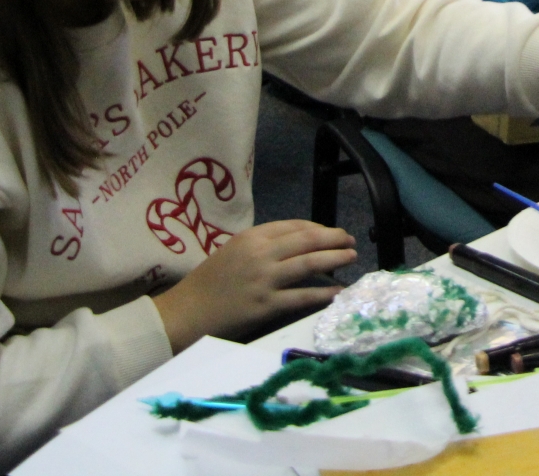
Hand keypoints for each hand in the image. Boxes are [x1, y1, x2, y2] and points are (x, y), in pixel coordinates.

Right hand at [150, 219, 356, 351]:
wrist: (187, 312)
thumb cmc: (209, 282)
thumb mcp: (233, 251)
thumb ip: (261, 245)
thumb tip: (296, 245)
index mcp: (251, 237)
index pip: (294, 226)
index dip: (318, 228)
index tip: (332, 233)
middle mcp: (260, 253)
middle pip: (307, 241)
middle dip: (334, 239)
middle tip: (350, 241)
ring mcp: (264, 279)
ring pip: (309, 264)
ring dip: (335, 259)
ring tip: (351, 257)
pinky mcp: (267, 305)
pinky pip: (303, 297)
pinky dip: (324, 293)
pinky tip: (337, 292)